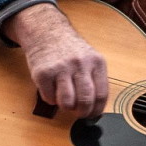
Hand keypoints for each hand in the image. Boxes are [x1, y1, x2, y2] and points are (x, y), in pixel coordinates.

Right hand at [5, 3, 109, 118]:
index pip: (101, 95)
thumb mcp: (89, 58)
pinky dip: (50, 99)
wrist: (46, 32)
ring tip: (64, 99)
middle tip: (78, 112)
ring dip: (65, 107)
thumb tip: (96, 108)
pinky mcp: (43, 73)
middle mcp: (80, 64)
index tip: (92, 114)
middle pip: (85, 101)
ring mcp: (61, 68)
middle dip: (82, 113)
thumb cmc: (69, 49)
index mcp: (96, 62)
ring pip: (67, 103)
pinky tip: (52, 89)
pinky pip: (49, 98)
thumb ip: (94, 79)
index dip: (97, 110)